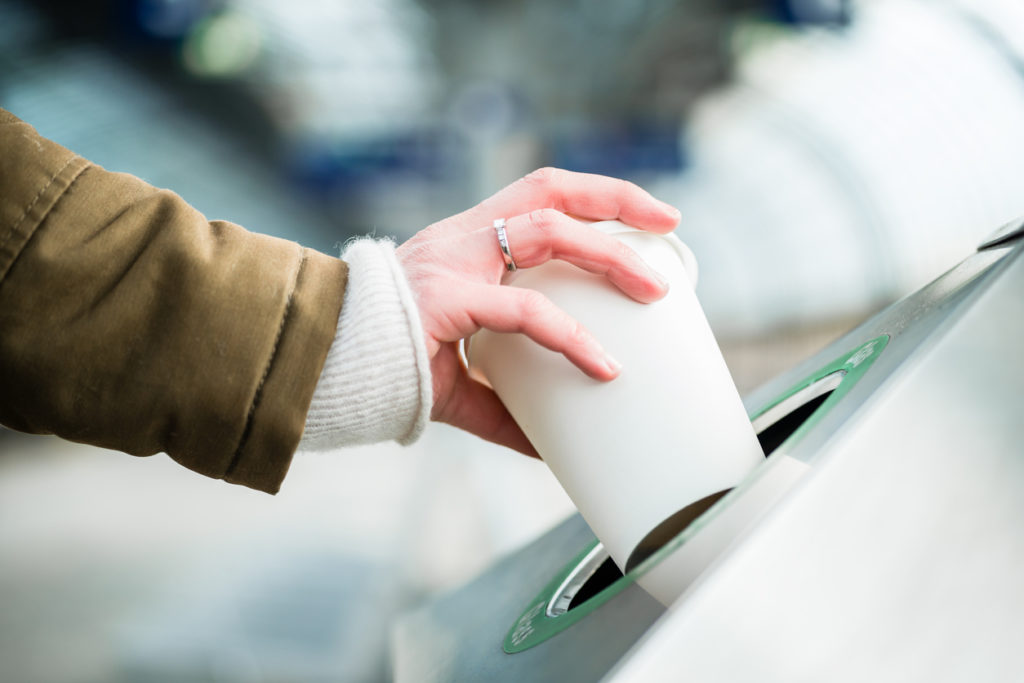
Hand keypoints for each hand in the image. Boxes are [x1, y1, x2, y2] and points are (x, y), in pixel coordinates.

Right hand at [396, 167, 679, 456]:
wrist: (320, 368)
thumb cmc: (383, 363)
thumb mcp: (456, 380)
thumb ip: (502, 405)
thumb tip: (548, 446)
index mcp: (467, 242)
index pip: (538, 194)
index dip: (593, 197)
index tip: (644, 219)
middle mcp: (463, 237)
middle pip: (550, 188)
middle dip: (616, 198)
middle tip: (670, 224)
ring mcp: (453, 262)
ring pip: (547, 230)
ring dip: (608, 252)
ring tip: (654, 287)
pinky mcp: (445, 299)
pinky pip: (521, 310)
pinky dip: (569, 336)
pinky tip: (603, 364)